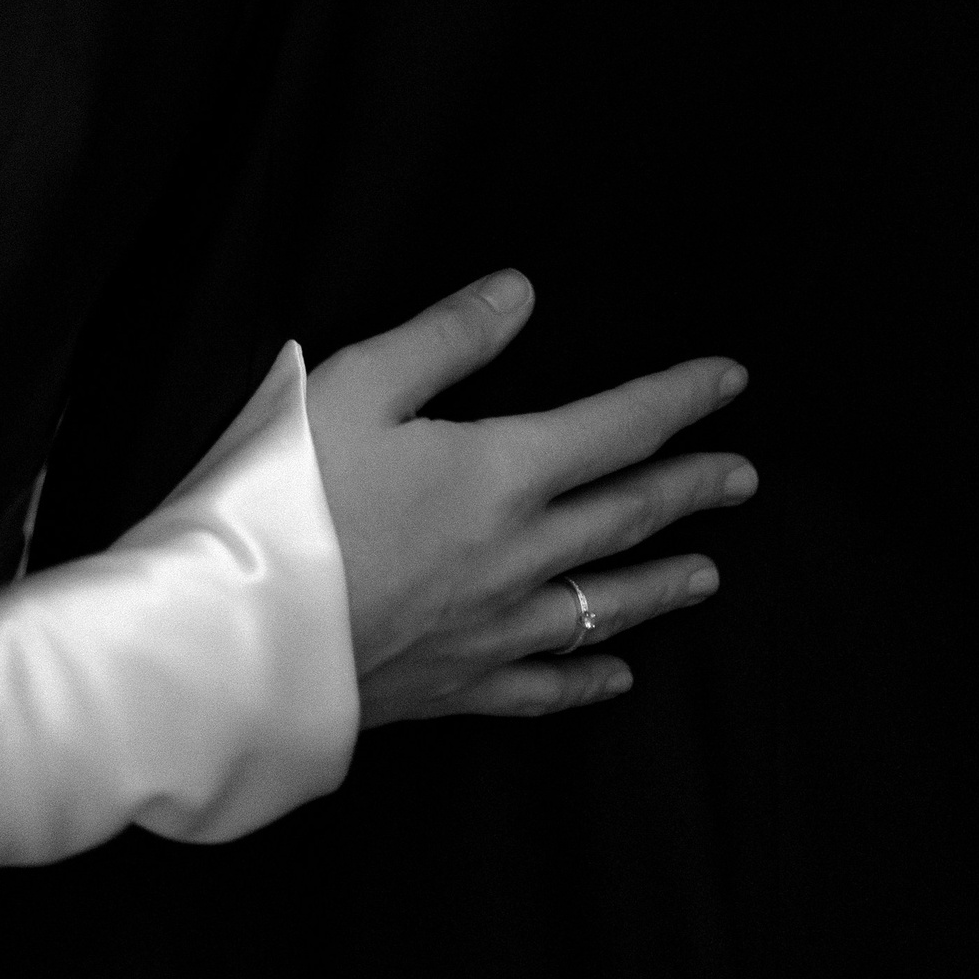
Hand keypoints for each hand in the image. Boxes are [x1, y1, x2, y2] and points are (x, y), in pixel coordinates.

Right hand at [305, 271, 754, 722]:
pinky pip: (544, 685)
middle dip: (689, 488)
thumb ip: (446, 338)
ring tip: (709, 573)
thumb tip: (521, 293)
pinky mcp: (454, 684)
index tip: (730, 381)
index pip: (615, 427)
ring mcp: (491, 627)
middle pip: (625, 514)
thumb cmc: (289, 493)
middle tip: (743, 477)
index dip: (677, 399)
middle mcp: (516, 554)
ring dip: (661, 583)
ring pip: (602, 602)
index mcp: (499, 471)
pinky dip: (588, 678)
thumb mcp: (357, 383)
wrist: (235, 633)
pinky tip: (616, 677)